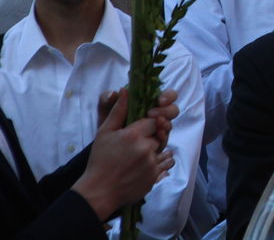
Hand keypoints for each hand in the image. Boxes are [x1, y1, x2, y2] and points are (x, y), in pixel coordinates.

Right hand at [72, 90, 174, 220]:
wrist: (98, 191)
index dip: (150, 122)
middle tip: (139, 143)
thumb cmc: (99, 160)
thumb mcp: (104, 133)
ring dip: (157, 149)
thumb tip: (125, 90)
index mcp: (134, 135)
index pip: (154, 120)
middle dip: (152, 136)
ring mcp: (152, 164)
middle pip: (160, 134)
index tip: (141, 128)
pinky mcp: (155, 177)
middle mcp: (146, 148)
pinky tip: (148, 163)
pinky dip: (160, 161)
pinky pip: (167, 163)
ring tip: (141, 154)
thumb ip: (118, 111)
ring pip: (164, 148)